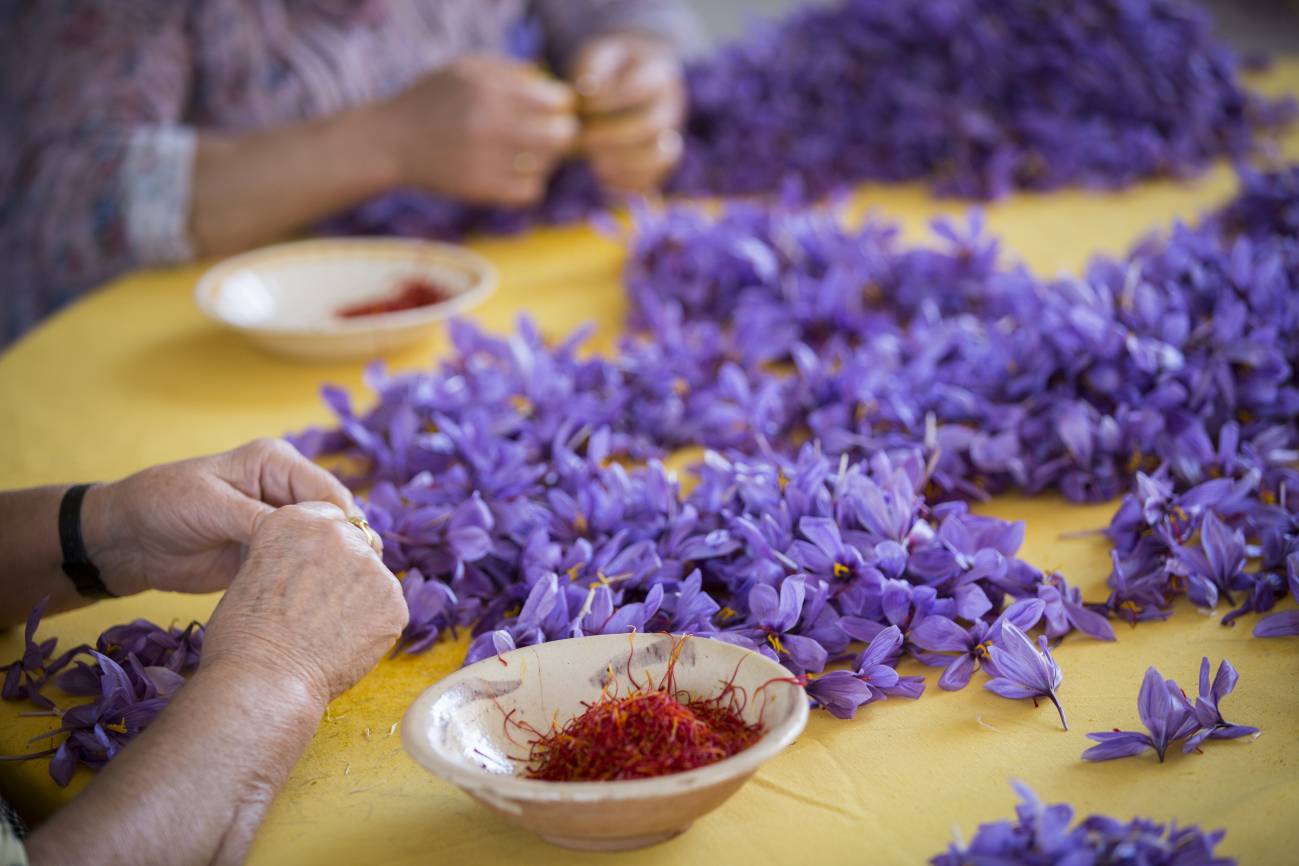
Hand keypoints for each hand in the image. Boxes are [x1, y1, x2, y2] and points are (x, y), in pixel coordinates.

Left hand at [83, 438, 365, 596]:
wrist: (125, 541)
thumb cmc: (161, 505)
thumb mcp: (212, 506)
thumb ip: (261, 519)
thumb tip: (311, 537)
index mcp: (276, 463)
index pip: (328, 492)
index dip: (344, 524)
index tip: (356, 556)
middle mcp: (284, 490)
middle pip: (333, 519)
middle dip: (345, 548)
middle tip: (355, 581)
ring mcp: (279, 524)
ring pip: (322, 546)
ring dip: (330, 567)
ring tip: (341, 595)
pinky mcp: (269, 554)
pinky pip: (301, 567)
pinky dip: (311, 582)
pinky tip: (320, 602)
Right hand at [201, 502, 408, 703]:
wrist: (263, 681)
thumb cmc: (242, 638)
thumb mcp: (254, 572)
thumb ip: (292, 555)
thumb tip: (316, 565)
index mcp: (296, 519)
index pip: (328, 519)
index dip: (322, 549)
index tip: (314, 572)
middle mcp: (337, 532)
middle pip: (356, 543)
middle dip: (345, 569)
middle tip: (324, 607)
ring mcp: (370, 565)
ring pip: (374, 576)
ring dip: (360, 596)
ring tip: (329, 631)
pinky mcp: (394, 599)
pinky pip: (388, 607)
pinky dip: (374, 623)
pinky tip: (345, 644)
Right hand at [378, 54, 577, 207]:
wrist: (391, 141)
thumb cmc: (432, 100)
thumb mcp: (464, 69)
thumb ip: (508, 69)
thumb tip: (549, 82)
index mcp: (490, 90)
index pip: (555, 100)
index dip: (561, 104)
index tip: (553, 107)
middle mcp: (491, 124)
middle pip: (560, 135)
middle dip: (563, 133)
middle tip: (556, 132)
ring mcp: (486, 159)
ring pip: (547, 165)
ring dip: (547, 159)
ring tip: (534, 153)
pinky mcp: (481, 189)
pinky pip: (530, 191)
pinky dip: (531, 184)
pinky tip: (520, 175)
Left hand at [572, 33, 685, 194]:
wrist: (622, 90)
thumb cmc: (604, 74)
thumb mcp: (595, 58)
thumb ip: (591, 68)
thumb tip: (588, 90)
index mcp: (658, 76)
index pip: (641, 88)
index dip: (608, 99)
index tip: (582, 105)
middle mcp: (671, 108)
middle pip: (651, 126)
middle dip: (612, 135)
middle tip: (584, 137)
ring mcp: (669, 138)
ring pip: (660, 158)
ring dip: (623, 164)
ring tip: (593, 161)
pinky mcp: (659, 166)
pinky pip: (652, 182)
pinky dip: (627, 185)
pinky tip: (602, 177)